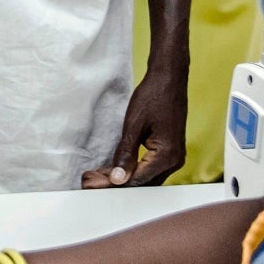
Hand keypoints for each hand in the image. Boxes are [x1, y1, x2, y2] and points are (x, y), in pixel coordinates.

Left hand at [84, 66, 184, 188]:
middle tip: (89, 182)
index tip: (91, 185)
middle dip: (114, 184)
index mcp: (167, 156)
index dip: (111, 184)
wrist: (169, 78)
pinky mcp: (170, 152)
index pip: (136, 180)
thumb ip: (125, 154)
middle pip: (141, 183)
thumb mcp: (133, 125)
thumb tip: (117, 179)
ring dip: (122, 179)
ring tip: (96, 177)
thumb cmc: (153, 96)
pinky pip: (150, 168)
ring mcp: (174, 157)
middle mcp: (175, 161)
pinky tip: (113, 169)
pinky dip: (132, 170)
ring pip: (145, 178)